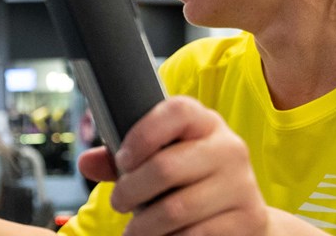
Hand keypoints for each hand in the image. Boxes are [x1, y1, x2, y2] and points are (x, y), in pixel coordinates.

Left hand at [78, 97, 269, 235]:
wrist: (242, 213)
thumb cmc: (192, 180)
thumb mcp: (163, 159)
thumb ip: (125, 158)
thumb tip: (87, 162)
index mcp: (206, 123)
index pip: (177, 112)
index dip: (142, 135)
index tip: (123, 160)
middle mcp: (229, 149)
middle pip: (166, 167)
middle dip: (130, 191)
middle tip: (118, 203)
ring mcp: (241, 184)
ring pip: (176, 209)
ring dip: (144, 227)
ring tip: (133, 231)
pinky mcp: (247, 218)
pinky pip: (195, 235)